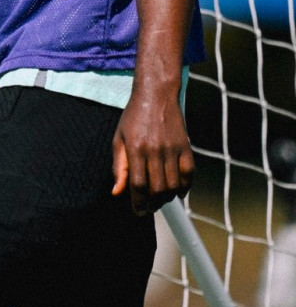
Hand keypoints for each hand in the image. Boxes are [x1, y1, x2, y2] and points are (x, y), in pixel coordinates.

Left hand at [112, 84, 193, 214]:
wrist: (156, 96)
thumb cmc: (133, 118)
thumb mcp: (119, 140)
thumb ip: (119, 167)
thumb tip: (117, 192)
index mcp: (136, 149)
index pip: (138, 185)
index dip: (138, 203)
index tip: (138, 211)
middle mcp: (155, 150)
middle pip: (158, 189)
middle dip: (153, 204)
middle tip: (149, 207)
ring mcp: (173, 149)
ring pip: (174, 185)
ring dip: (168, 198)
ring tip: (160, 199)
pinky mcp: (186, 146)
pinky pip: (189, 174)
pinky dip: (185, 187)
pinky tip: (177, 190)